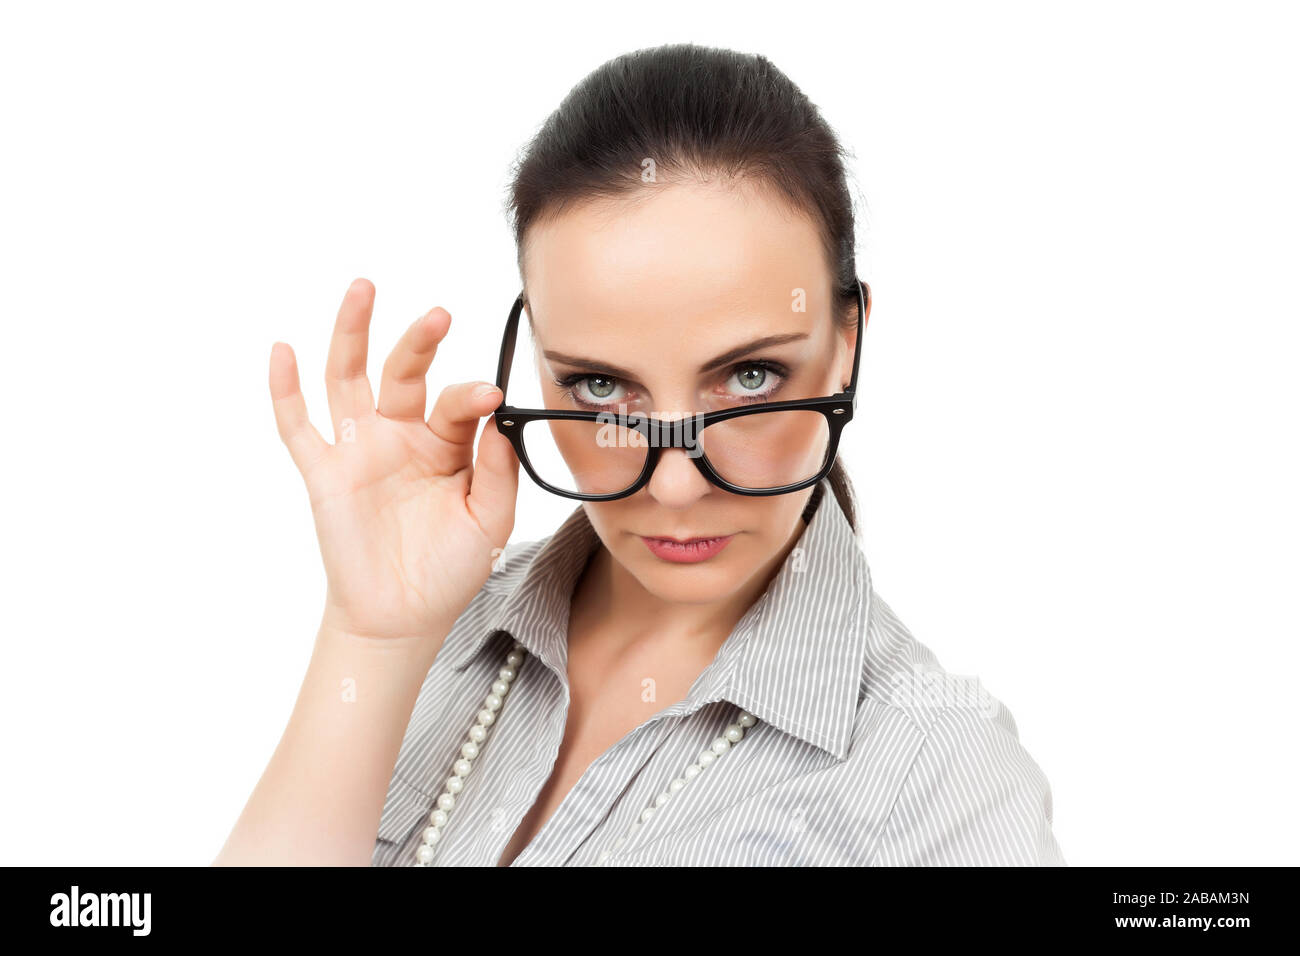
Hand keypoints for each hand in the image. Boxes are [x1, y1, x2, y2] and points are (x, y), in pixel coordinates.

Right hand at [268, 278, 518, 645]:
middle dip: (419, 342)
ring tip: (363, 289)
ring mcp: (360, 450)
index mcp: (446, 445)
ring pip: (349, 379)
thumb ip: (498, 474)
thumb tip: (502, 425)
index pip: (457, 403)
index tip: (490, 398)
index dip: (473, 397)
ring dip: (352, 333)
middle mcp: (401, 436)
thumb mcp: (489, 522)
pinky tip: (283, 351)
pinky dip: (286, 389)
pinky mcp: (325, 473)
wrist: (403, 617)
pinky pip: (298, 426)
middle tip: (438, 315)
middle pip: (404, 373)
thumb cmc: (449, 568)